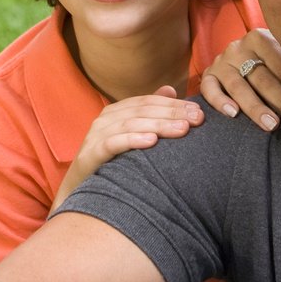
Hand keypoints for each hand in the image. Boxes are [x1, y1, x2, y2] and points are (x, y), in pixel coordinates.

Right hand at [49, 86, 202, 213]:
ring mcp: (96, 135)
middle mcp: (105, 119)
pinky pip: (113, 143)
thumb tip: (170, 88)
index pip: (150, 102)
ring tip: (182, 129)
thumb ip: (150, 113)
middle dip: (173, 113)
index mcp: (117, 111)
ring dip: (159, 125)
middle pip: (143, 110)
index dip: (175, 105)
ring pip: (131, 124)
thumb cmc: (111, 164)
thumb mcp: (131, 137)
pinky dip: (133, 139)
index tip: (200, 112)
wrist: (81, 193)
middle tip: (197, 119)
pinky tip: (152, 142)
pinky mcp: (89, 154)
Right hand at [199, 28, 280, 131]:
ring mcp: (221, 62)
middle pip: (263, 78)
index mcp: (260, 38)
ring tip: (272, 125)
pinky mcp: (207, 75)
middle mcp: (238, 47)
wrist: (240, 59)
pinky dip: (219, 101)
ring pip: (238, 86)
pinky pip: (208, 89)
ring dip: (256, 107)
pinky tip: (233, 114)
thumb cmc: (270, 61)